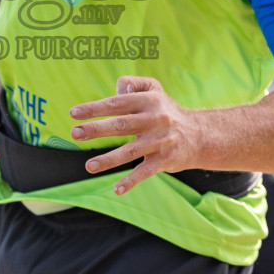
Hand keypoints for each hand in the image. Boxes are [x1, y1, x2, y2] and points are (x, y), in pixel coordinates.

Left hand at [68, 76, 200, 193]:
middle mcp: (156, 119)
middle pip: (122, 125)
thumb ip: (133, 84)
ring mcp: (161, 141)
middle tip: (75, 133)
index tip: (74, 114)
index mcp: (149, 100)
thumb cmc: (166, 111)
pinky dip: (131, 181)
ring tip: (89, 166)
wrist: (200, 135)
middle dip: (97, 129)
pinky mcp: (166, 160)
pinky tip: (116, 189)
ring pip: (131, 151)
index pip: (117, 103)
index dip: (95, 108)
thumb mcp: (154, 90)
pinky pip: (146, 171)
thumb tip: (119, 89)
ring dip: (109, 159)